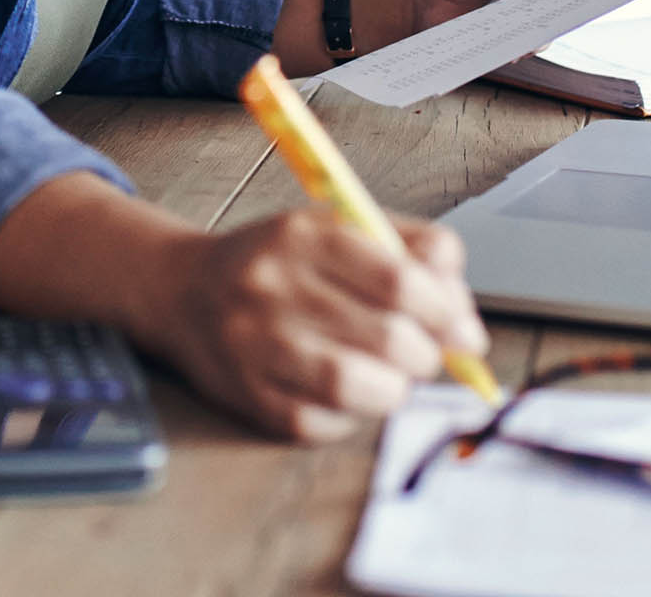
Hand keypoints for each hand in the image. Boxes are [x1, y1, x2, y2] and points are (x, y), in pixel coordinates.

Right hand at [138, 209, 486, 442]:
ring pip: (359, 388)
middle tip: (427, 354)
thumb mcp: (339, 226)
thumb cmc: (279, 260)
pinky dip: (354, 415)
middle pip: (388, 337)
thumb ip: (410, 250)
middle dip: (428, 355)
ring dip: (396, 389)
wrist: (184, 291)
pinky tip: (349, 393)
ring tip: (393, 376)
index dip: (446, 310)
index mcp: (305, 234)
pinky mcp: (250, 398)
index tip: (463, 328)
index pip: (399, 278)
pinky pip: (325, 424)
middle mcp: (276, 286)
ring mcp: (258, 346)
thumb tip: (466, 319)